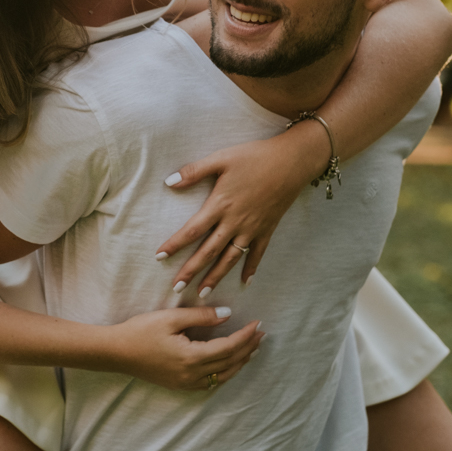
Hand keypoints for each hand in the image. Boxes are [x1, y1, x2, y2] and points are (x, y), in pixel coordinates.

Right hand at [103, 307, 263, 389]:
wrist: (116, 352)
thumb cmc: (140, 331)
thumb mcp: (170, 318)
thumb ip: (201, 317)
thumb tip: (228, 314)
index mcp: (192, 357)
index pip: (228, 347)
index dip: (245, 336)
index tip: (257, 324)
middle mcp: (192, 375)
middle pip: (230, 362)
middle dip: (248, 348)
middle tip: (261, 334)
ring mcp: (187, 383)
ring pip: (223, 375)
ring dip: (240, 362)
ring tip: (251, 348)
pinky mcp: (180, 385)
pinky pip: (211, 382)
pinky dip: (225, 371)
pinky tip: (229, 362)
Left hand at [154, 123, 328, 296]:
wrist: (292, 162)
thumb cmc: (254, 157)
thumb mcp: (220, 159)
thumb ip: (194, 171)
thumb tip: (168, 182)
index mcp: (220, 205)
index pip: (192, 230)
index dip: (175, 244)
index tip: (159, 256)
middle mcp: (234, 222)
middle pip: (209, 252)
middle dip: (192, 271)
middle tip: (177, 288)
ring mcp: (252, 228)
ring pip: (231, 259)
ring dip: (216, 277)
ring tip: (203, 293)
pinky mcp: (268, 229)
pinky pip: (257, 254)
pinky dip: (251, 268)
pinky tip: (245, 282)